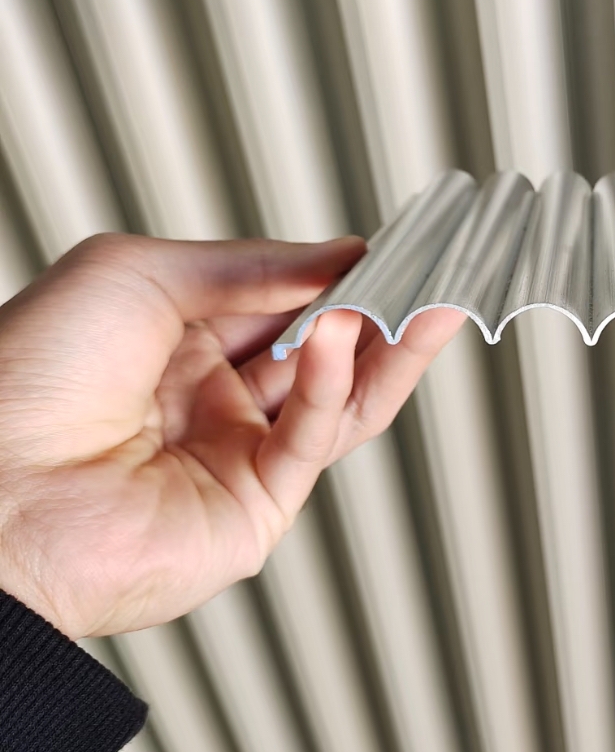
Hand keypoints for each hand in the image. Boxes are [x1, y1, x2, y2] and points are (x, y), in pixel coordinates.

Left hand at [0, 232, 463, 637]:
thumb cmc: (26, 376)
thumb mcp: (139, 274)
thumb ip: (250, 268)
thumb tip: (339, 257)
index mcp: (174, 340)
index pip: (284, 298)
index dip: (339, 270)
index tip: (393, 240)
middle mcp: (209, 399)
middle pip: (323, 348)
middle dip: (382, 306)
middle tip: (435, 267)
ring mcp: (234, 456)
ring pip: (338, 398)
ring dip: (390, 349)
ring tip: (433, 299)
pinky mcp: (252, 511)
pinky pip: (309, 437)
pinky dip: (330, 382)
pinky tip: (340, 332)